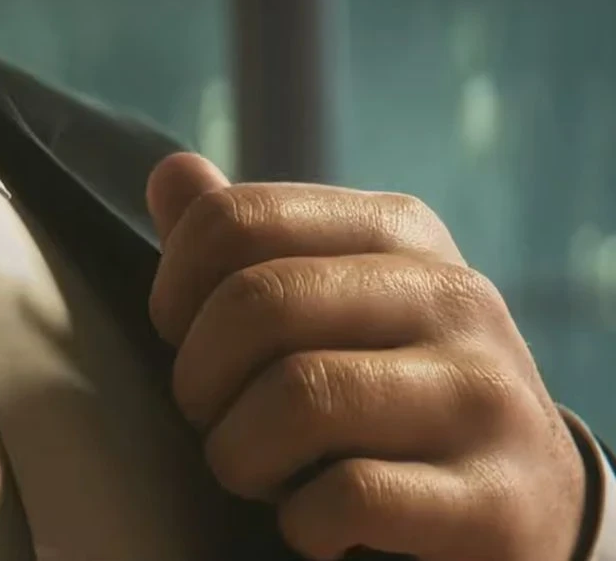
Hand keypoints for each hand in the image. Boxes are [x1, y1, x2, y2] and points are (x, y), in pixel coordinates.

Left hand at [146, 153, 585, 560]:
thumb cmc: (388, 389)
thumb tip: (172, 173)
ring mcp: (482, 394)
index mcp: (397, 232)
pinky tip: (316, 525)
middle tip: (212, 419)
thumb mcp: (328, 299)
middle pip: (257, 303)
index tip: (183, 340)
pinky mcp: (494, 497)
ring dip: (240, 456)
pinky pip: (347, 495)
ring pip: (298, 398)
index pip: (235, 219)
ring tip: (260, 472)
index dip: (174, 291)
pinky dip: (301, 523)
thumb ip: (246, 243)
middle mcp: (451, 296)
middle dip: (199, 380)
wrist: (525, 500)